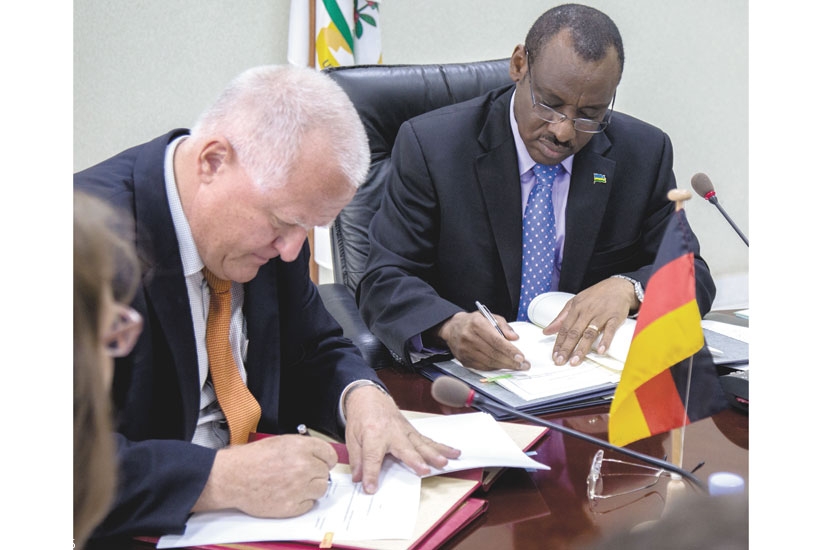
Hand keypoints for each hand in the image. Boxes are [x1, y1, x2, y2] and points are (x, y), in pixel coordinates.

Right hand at [194, 434, 337, 517]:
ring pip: (321, 489)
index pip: (330, 454)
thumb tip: (318, 456)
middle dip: (315, 474)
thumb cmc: (252, 459)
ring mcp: (299, 487)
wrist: (233, 477)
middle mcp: (304, 466)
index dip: (326, 459)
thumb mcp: (280, 442)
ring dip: (311, 488)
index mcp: (302, 447)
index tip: (323, 463)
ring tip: (294, 485)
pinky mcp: (292, 506)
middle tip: (300, 475)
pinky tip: (288, 494)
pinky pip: (309, 504)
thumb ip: (303, 448)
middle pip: (325, 473)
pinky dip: (302, 502)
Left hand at [343, 384, 460, 493]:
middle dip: (415, 460)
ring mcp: (405, 432)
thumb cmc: (361, 417)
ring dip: (434, 454)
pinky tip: (453, 453)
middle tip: (424, 471)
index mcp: (373, 435)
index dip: (371, 474)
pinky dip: (441, 447)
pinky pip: (428, 440)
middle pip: (405, 449)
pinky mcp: (413, 432)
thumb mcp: (351, 438)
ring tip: (444, 463)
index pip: (372, 458)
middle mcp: (392, 433)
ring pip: (422, 444)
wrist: (369, 397)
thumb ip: (357, 459)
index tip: (371, 488)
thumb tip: (359, 479)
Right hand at [437, 311, 529, 370]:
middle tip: (523, 365)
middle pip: (493, 354)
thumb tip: (514, 337)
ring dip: (505, 366)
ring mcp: (465, 350)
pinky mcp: (464, 360)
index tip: (521, 357)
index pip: (496, 341)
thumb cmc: (473, 322)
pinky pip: (482, 367)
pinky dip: (494, 367)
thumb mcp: (489, 317)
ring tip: (516, 367)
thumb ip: (503, 326)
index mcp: (476, 324)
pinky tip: (502, 366)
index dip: (510, 351)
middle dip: (511, 361)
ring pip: (489, 362)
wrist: (452, 328)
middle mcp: (469, 337)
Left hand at [543, 278, 637, 365]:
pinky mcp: (615, 317)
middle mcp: (587, 311)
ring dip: (582, 348)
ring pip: (589, 333)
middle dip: (566, 348)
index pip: (564, 328)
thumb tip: (546, 331)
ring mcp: (601, 315)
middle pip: (574, 332)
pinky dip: (605, 341)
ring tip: (575, 360)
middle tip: (560, 361)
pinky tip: (600, 351)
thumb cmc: (595, 296)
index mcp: (576, 308)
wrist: (618, 286)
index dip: (558, 343)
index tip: (554, 355)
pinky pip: (610, 330)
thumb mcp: (575, 302)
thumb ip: (561, 318)